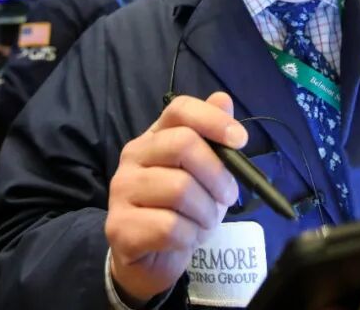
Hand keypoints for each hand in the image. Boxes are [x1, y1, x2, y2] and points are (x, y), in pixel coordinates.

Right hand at [105, 93, 245, 304]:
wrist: (151, 259)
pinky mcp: (119, 227)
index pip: (179, 109)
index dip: (212, 119)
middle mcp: (133, 157)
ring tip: (205, 222)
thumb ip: (213, 139)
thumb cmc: (181, 211)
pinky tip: (186, 239)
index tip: (240, 140)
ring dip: (206, 212)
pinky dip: (190, 236)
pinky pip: (169, 227)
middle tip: (227, 197)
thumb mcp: (205, 175)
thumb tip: (223, 99)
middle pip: (183, 145)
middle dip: (217, 175)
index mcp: (154, 137)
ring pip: (180, 189)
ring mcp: (121, 191)